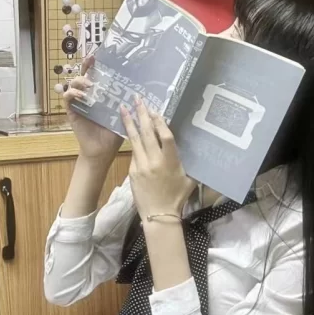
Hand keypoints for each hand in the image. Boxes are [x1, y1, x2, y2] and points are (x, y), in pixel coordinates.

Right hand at [63, 56, 121, 162]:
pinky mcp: (72, 111)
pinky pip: (67, 97)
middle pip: (83, 74)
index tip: (100, 55)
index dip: (97, 64)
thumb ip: (128, 104)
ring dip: (80, 80)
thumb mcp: (124, 115)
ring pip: (73, 83)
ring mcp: (79, 102)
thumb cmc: (113, 134)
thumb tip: (141, 91)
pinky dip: (73, 93)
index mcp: (101, 94)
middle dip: (85, 65)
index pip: (98, 75)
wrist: (102, 151)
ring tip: (89, 84)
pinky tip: (82, 96)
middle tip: (90, 61)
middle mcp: (88, 96)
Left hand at [121, 98, 194, 219]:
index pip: (165, 136)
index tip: (155, 110)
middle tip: (137, 99)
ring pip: (135, 140)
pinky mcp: (132, 171)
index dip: (160, 122)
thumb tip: (189, 147)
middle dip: (141, 114)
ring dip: (129, 123)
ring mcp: (141, 166)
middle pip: (147, 133)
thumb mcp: (189, 178)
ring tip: (124, 108)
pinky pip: (133, 153)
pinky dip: (132, 142)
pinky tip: (129, 131)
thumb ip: (187, 162)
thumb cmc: (177, 197)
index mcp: (171, 162)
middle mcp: (154, 161)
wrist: (158, 215)